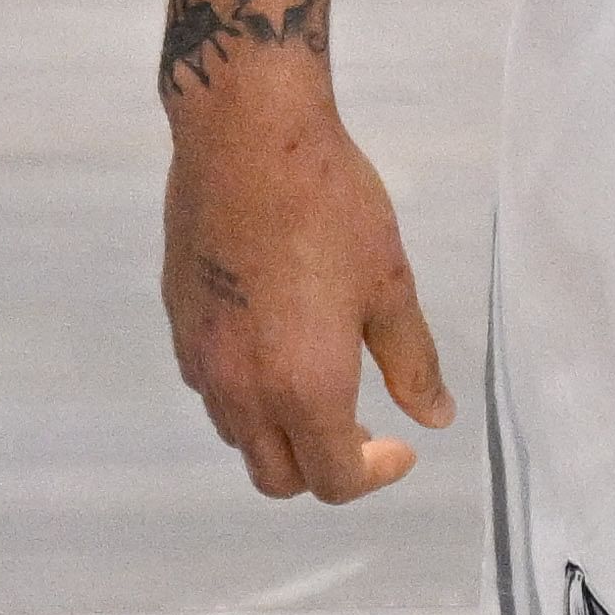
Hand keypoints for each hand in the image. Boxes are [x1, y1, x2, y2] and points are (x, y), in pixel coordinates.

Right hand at [161, 73, 453, 502]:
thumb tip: (435, 417)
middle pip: (277, 475)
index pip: (332, 480)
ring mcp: (202, 358)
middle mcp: (243, 389)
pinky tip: (270, 339)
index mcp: (304, 388)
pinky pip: (211, 387)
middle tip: (361, 422)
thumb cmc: (332, 205)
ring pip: (238, 434)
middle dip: (322, 467)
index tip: (401, 444)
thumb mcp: (389, 284)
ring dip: (280, 431)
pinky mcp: (179, 322)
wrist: (245, 135)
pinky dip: (245, 393)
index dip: (375, 474)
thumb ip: (411, 362)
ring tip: (316, 381)